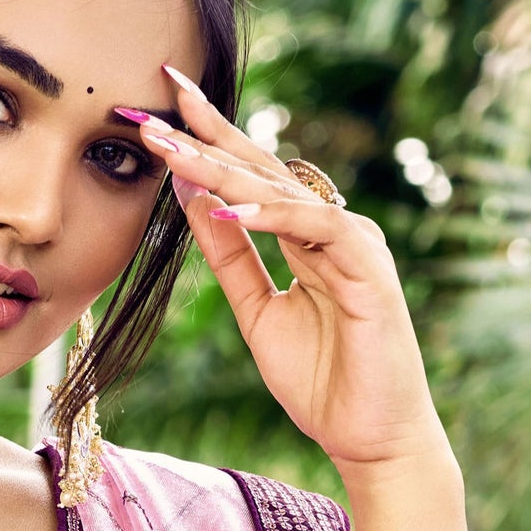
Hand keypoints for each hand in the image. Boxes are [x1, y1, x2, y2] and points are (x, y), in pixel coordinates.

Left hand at [127, 67, 451, 472]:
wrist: (370, 438)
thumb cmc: (322, 381)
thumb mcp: (256, 312)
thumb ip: (230, 257)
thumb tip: (191, 199)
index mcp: (306, 236)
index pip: (251, 177)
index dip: (208, 140)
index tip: (160, 108)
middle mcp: (332, 228)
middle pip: (264, 169)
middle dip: (211, 132)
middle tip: (162, 93)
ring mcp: (355, 243)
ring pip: (284, 193)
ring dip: (226, 170)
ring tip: (175, 151)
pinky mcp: (370, 269)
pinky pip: (317, 228)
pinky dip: (273, 217)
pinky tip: (229, 208)